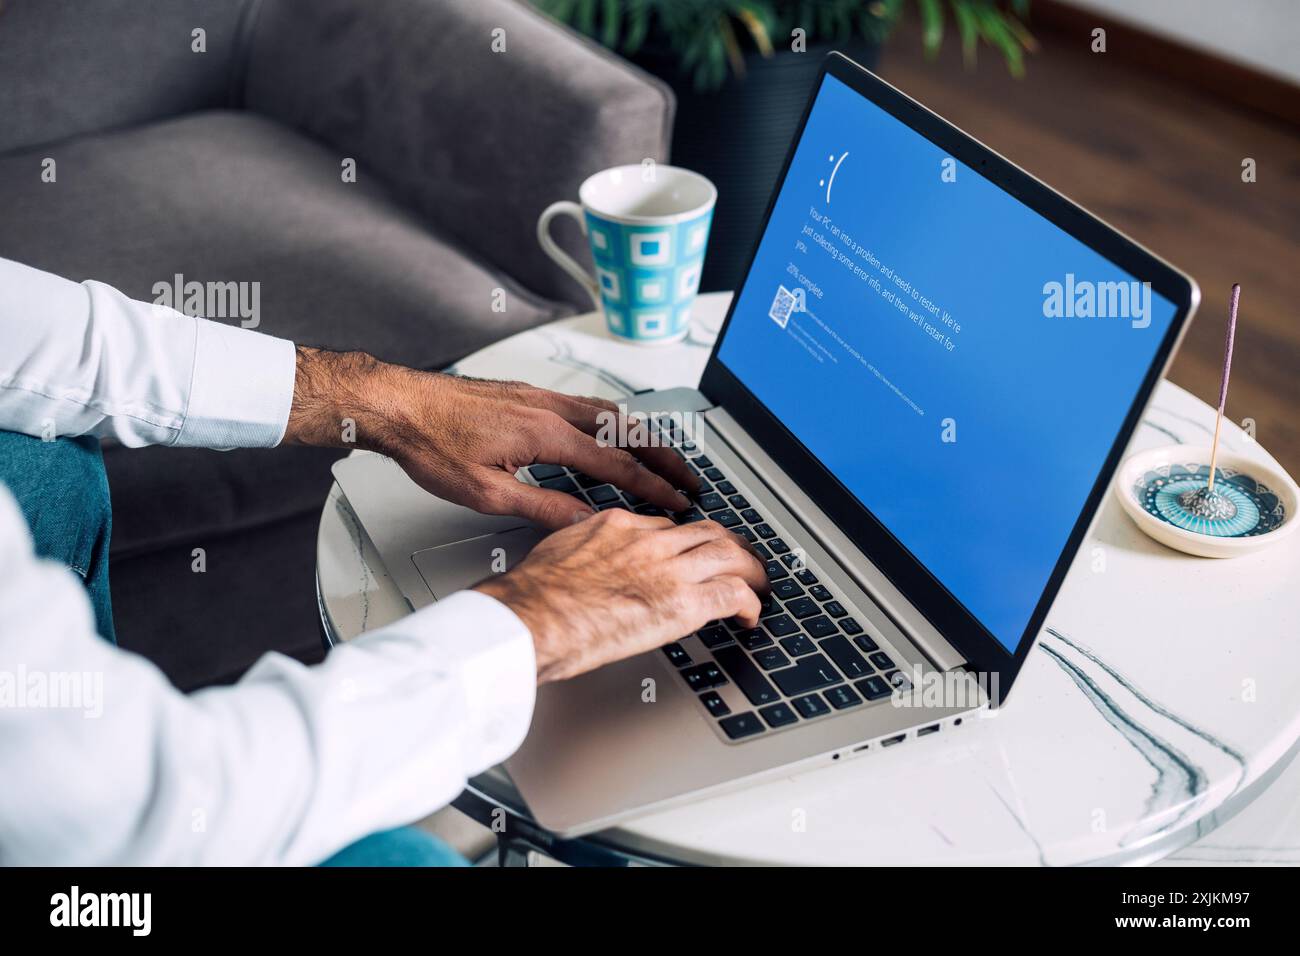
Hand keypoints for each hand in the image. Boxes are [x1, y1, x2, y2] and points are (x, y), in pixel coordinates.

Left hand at [283, 348, 696, 527]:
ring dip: (643, 436)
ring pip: (610, 413)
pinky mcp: (529, 394)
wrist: (397, 404)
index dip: (653, 487)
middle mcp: (551, 408)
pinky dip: (615, 422)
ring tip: (662, 457)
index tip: (677, 502)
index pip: (617, 465)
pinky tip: (612, 432)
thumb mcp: (486, 493)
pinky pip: (588, 405)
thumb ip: (543, 507)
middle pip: (627, 430)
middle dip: (664, 456)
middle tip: (689, 478)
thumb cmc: (431, 444)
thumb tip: (585, 521)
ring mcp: (542, 397)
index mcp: (547, 434)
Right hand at [473, 510, 768, 682]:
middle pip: (708, 532)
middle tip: (741, 560)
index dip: (686, 542)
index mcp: (616, 525)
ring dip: (751, 571)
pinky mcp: (682, 603)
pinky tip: (750, 616)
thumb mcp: (556, 552)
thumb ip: (580, 552)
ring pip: (731, 556)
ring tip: (759, 584)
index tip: (690, 554)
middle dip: (731, 546)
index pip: (667, 527)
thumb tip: (581, 566)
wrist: (532, 617)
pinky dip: (749, 604)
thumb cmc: (532, 597)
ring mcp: (668, 570)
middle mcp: (648, 541)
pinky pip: (733, 595)